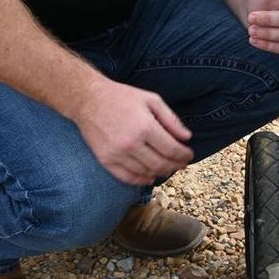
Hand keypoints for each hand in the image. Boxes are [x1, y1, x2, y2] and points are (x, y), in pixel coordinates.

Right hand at [75, 77, 193, 186]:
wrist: (88, 100)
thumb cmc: (122, 97)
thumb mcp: (151, 100)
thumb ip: (171, 119)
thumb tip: (187, 137)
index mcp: (145, 127)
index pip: (171, 149)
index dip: (184, 154)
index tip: (189, 154)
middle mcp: (131, 143)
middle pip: (160, 164)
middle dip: (175, 166)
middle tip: (182, 164)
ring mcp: (117, 154)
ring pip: (145, 173)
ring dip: (160, 173)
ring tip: (168, 169)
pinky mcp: (105, 160)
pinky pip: (126, 177)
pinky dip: (141, 180)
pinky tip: (149, 177)